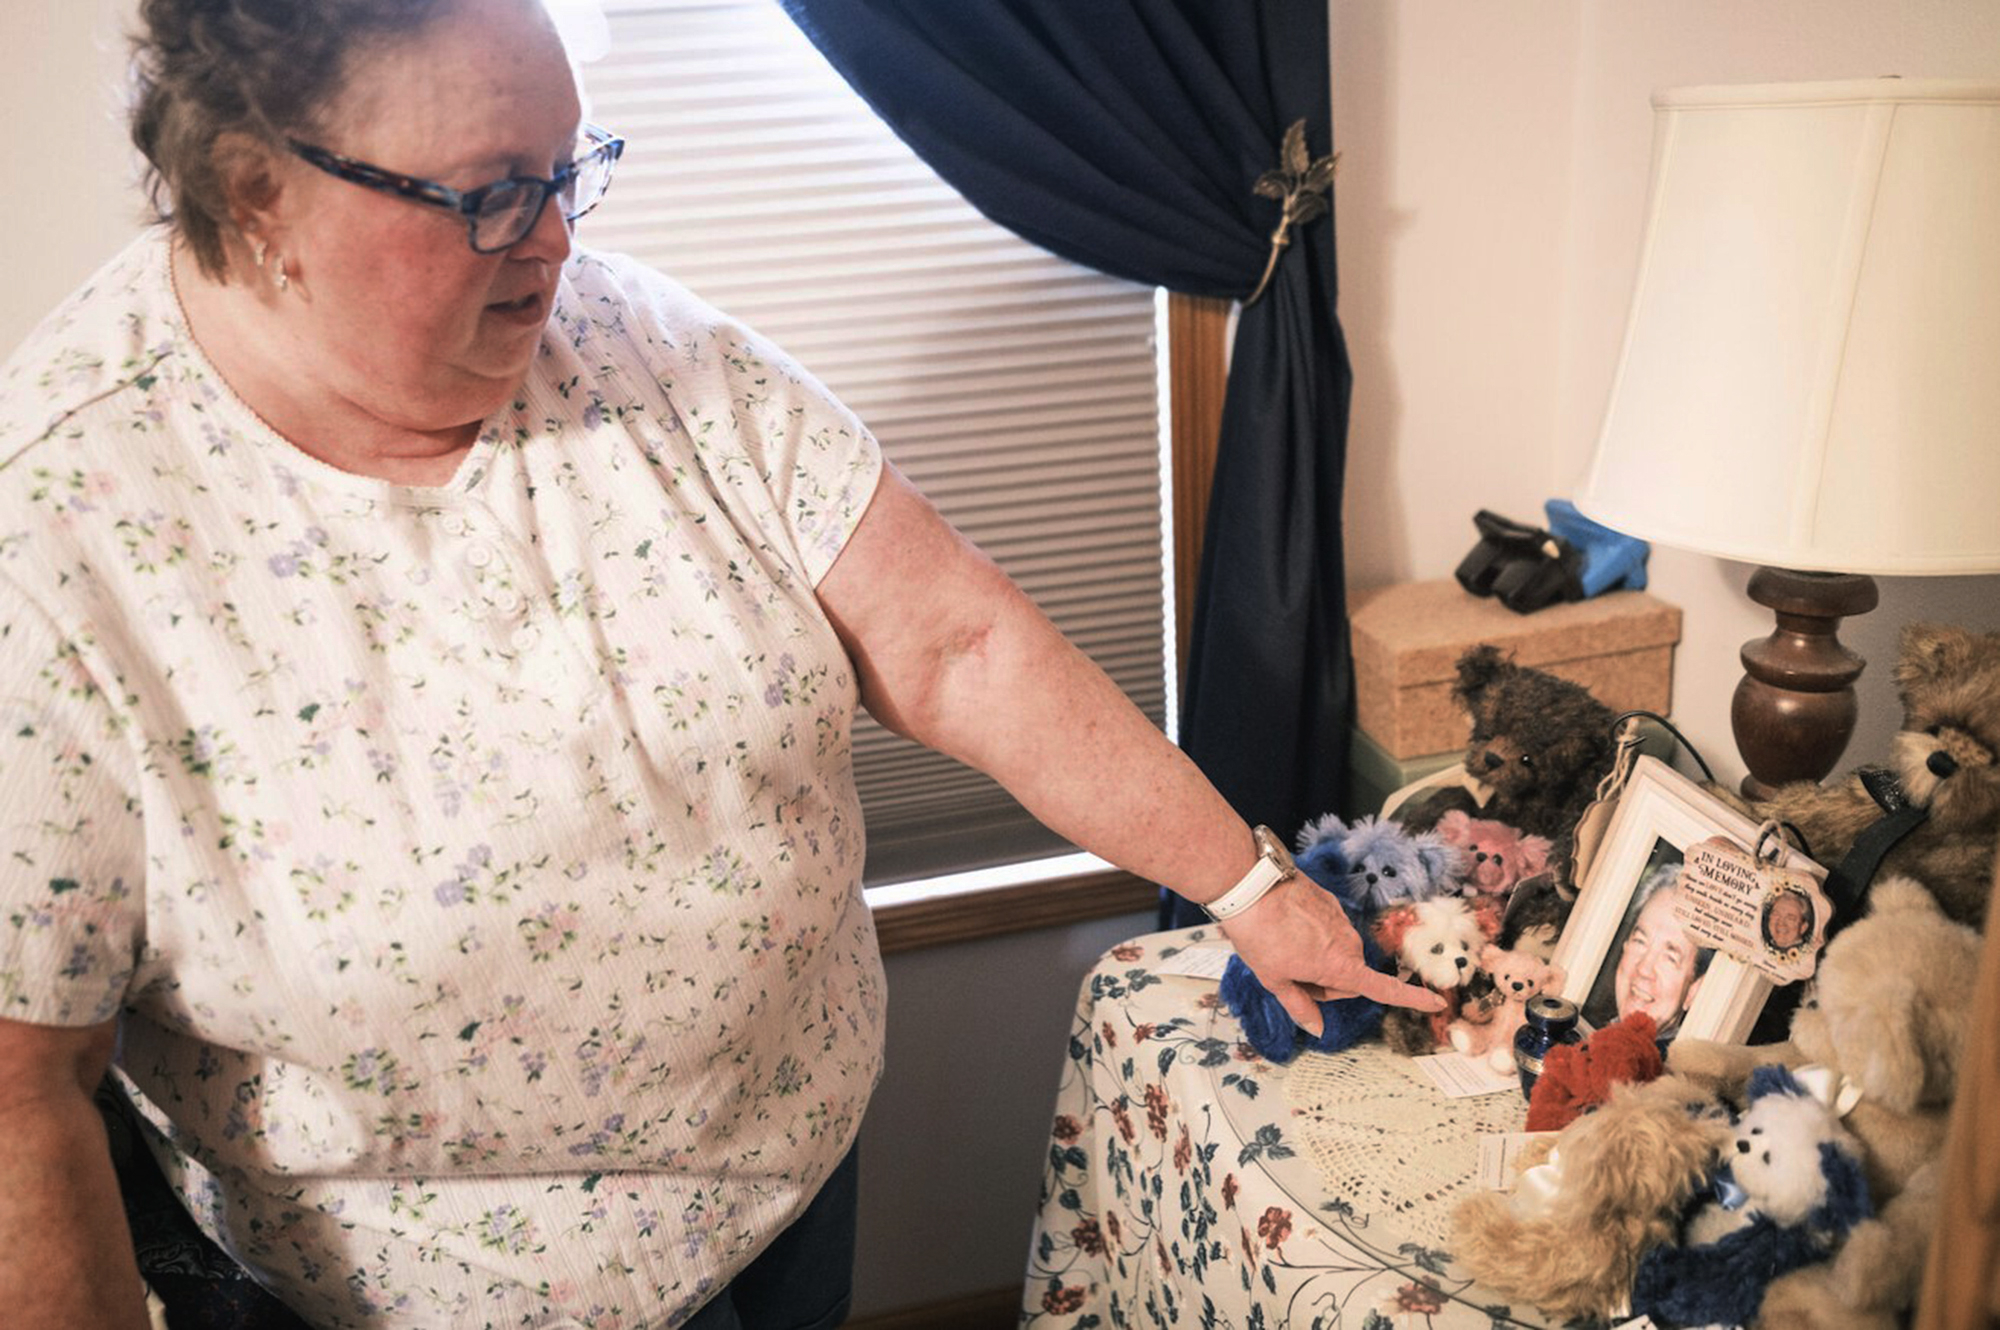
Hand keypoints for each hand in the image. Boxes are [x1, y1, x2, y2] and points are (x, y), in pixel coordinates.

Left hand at [1219, 877, 1444, 1037]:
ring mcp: (1339, 920)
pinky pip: (1327, 932)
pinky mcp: (1329, 903)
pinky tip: (1284, 930)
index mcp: (1340, 966)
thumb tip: (1318, 1029)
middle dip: (1325, 985)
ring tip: (1281, 949)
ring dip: (1317, 960)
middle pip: (1348, 978)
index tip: (1436, 1001)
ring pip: (1337, 954)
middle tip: (1290, 977)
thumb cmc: (1259, 934)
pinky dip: (1311, 938)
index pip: (1383, 989)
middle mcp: (1348, 943)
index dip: (1411, 998)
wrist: (1251, 884)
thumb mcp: (1274, 978)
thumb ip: (1299, 1006)